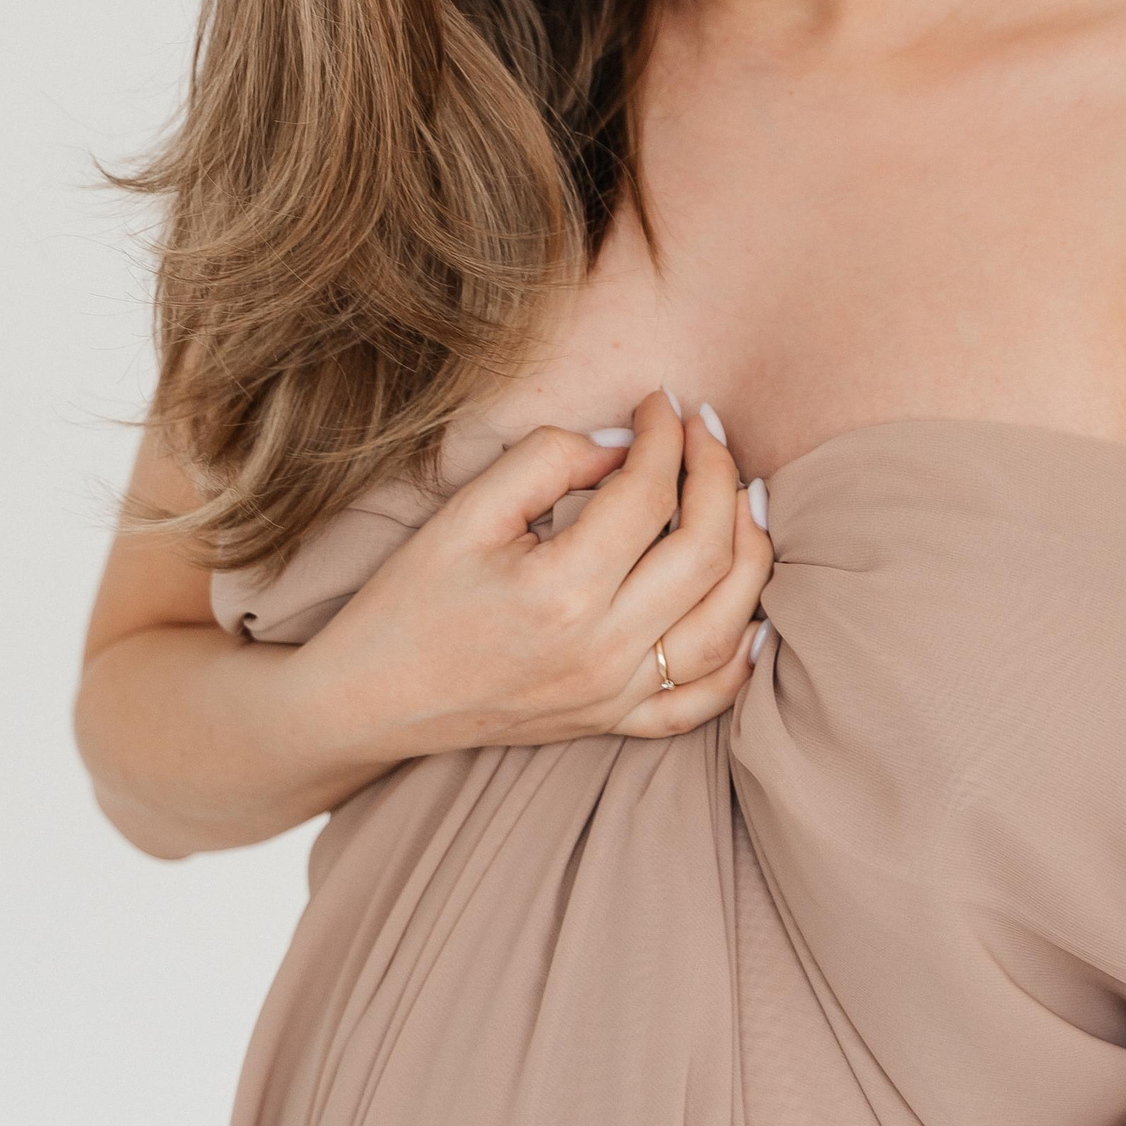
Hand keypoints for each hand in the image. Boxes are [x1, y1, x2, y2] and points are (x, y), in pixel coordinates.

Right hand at [298, 390, 773, 762]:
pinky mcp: (613, 722)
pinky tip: (756, 613)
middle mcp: (601, 650)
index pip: (651, 494)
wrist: (369, 700)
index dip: (667, 436)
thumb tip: (626, 444)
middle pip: (706, 552)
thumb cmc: (409, 600)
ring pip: (726, 624)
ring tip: (741, 499)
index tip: (662, 402)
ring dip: (749, 552)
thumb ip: (550, 460)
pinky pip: (703, 700)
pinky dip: (742, 659)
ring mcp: (614, 695)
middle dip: (720, 476)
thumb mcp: (465, 511)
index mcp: (560, 589)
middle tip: (705, 432)